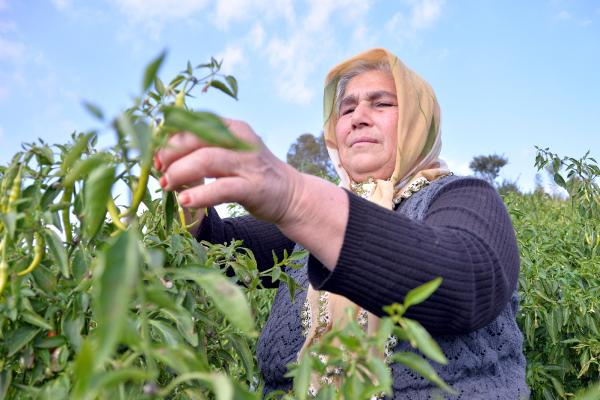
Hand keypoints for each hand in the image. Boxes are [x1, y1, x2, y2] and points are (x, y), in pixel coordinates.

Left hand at [155, 118, 302, 225]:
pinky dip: (200, 194)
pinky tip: (184, 201)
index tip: (155, 154)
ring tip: (167, 186)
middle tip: (159, 172)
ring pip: (206, 160)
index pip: (193, 123)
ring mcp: (249, 163)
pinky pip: (221, 188)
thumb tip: (162, 156)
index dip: (169, 137)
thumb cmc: (251, 174)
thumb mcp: (228, 154)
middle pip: (196, 139)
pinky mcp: (254, 187)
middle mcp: (241, 140)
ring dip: (180, 173)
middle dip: (171, 155)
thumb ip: (202, 150)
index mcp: (231, 127)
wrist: (291, 195)